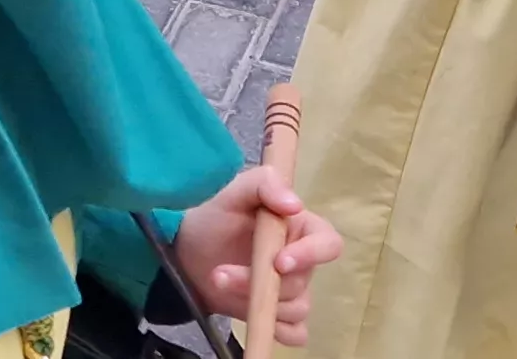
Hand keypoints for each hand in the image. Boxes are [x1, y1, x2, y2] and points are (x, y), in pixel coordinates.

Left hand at [170, 165, 343, 344]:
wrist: (188, 251)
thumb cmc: (217, 216)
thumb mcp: (235, 190)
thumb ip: (264, 184)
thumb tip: (295, 204)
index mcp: (301, 228)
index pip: (327, 243)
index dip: (311, 254)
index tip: (280, 262)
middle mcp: (301, 261)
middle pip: (303, 281)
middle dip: (265, 282)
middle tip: (224, 274)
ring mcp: (290, 291)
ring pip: (297, 308)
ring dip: (259, 304)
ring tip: (219, 281)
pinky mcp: (277, 315)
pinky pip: (294, 332)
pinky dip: (279, 331)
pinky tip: (256, 321)